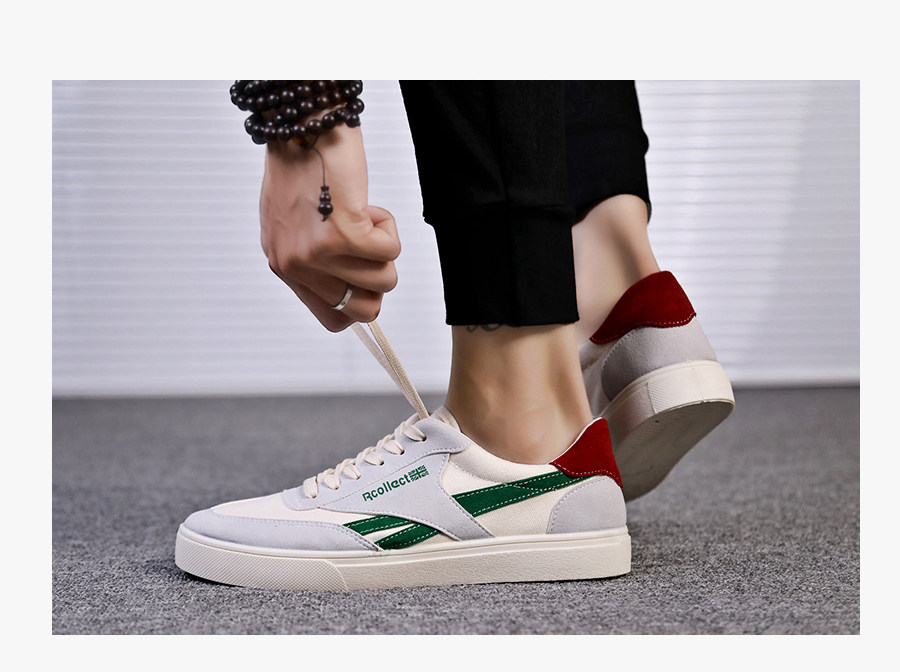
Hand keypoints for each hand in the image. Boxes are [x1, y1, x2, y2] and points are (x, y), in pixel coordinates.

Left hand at [259, 127, 400, 331]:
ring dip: (384, 246)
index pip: (334, 318)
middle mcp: (296, 266)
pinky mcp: (344, 234)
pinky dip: (389, 226)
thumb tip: (349, 286)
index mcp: (284, 266)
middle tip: (366, 243)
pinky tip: (367, 205)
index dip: (360, 300)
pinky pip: (391, 251)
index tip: (362, 272)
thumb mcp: (295, 224)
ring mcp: (318, 253)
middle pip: (365, 310)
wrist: (302, 126)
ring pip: (385, 281)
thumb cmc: (303, 165)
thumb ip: (314, 260)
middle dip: (378, 277)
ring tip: (362, 214)